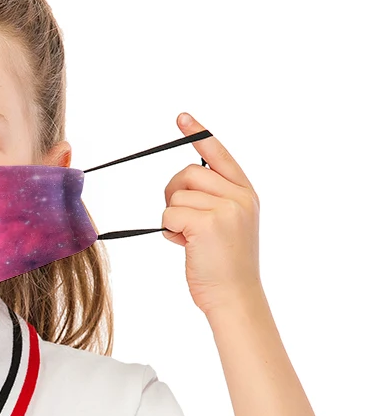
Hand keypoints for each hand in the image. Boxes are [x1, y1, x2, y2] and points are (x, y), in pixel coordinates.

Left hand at [163, 113, 261, 315]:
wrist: (235, 297)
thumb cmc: (225, 266)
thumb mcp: (228, 226)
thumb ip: (214, 202)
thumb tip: (182, 187)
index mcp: (246, 193)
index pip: (220, 155)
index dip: (198, 135)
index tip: (182, 118)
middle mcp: (239, 196)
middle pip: (187, 175)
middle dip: (173, 195)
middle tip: (180, 220)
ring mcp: (226, 209)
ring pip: (176, 196)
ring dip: (172, 218)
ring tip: (189, 239)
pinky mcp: (208, 223)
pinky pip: (169, 214)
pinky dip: (169, 231)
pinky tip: (184, 246)